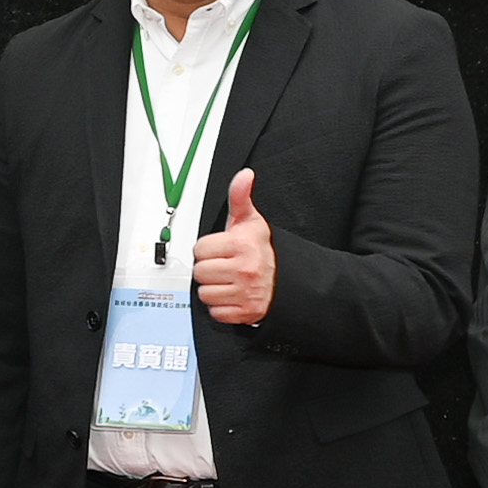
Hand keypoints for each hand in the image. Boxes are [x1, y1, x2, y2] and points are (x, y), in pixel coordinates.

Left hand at [191, 168, 275, 330]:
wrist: (287, 280)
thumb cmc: (262, 250)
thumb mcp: (250, 221)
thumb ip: (240, 197)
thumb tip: (244, 175)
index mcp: (241, 246)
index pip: (200, 250)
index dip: (208, 249)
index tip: (220, 249)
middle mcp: (244, 270)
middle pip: (200, 272)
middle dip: (209, 269)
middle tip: (223, 266)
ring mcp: (245, 292)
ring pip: (205, 294)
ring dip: (213, 289)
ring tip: (227, 281)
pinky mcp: (245, 311)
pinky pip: (216, 312)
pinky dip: (221, 307)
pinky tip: (232, 295)